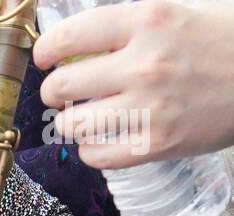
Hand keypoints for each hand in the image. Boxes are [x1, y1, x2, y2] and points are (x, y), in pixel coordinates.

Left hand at [35, 0, 233, 167]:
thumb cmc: (224, 38)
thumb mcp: (178, 11)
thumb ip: (130, 25)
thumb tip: (84, 41)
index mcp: (147, 19)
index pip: (70, 37)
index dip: (46, 51)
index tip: (45, 58)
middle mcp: (143, 64)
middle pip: (61, 85)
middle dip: (52, 91)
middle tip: (60, 93)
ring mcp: (149, 108)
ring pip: (72, 125)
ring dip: (69, 123)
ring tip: (80, 117)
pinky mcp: (157, 145)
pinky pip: (97, 156)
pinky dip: (90, 150)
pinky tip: (100, 140)